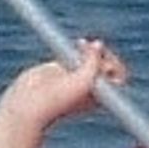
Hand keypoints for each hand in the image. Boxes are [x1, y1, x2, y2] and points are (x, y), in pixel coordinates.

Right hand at [0, 42, 122, 129]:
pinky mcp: (61, 68)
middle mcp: (89, 86)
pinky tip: (78, 43)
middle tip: (94, 48)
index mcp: (99, 96)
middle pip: (106, 65)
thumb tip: (98, 44)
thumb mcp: (84, 80)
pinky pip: (76, 54)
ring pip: (91, 58)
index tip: (105, 60)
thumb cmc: (60, 99)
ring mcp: (75, 77)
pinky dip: (80, 47)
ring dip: (91, 48)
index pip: (118, 77)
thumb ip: (94, 62)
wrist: (30, 103)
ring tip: (84, 44)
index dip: (115, 64)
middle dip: (103, 53)